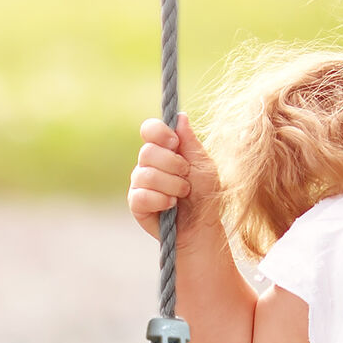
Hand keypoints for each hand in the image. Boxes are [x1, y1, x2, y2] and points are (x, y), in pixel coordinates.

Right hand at [128, 114, 221, 238]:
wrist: (202, 226)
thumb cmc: (205, 195)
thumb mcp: (203, 165)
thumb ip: (191, 142)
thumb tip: (180, 117)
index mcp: (164, 150)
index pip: (149, 129)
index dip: (159, 132)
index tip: (174, 142)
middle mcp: (148, 164)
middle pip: (147, 151)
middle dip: (173, 165)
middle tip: (186, 177)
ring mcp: (140, 183)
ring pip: (146, 175)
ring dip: (171, 185)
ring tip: (182, 194)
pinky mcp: (136, 203)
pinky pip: (141, 195)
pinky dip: (160, 200)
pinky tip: (170, 205)